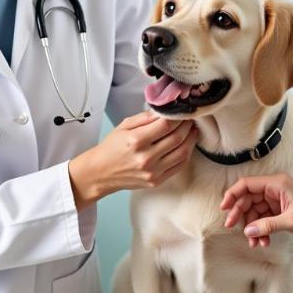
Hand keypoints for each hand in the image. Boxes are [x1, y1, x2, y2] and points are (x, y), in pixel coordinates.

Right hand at [69, 111, 198, 207]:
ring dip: (191, 139)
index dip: (178, 117)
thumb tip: (164, 111)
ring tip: (191, 130)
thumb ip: (144, 117)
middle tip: (189, 118)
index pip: (166, 125)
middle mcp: (146, 157)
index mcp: (136, 141)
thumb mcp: (123, 126)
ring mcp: (152, 171)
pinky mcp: (156, 181)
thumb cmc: (111, 148)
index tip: (182, 112)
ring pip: (182, 152)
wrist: (100, 173)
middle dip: (187, 126)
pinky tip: (187, 145)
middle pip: (177, 138)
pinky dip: (187, 154)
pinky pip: (179, 166)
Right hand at [220, 173, 292, 247]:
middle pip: (248, 198)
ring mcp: (276, 199)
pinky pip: (263, 218)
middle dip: (240, 214)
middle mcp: (274, 189)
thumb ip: (268, 225)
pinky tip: (263, 242)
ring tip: (255, 243)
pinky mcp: (279, 209)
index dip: (232, 195)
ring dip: (252, 227)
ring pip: (254, 211)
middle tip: (232, 228)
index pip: (247, 184)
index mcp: (277, 183)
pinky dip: (261, 230)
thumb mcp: (292, 220)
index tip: (224, 208)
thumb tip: (249, 231)